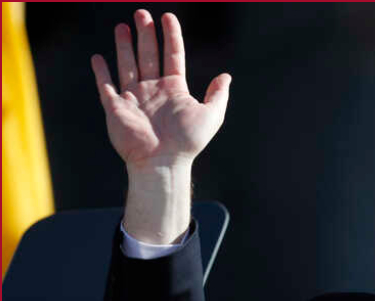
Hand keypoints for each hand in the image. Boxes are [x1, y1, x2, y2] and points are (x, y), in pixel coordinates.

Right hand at [91, 10, 229, 169]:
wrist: (163, 162)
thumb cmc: (188, 142)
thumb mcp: (211, 115)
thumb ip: (218, 95)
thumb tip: (226, 76)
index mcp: (174, 89)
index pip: (173, 55)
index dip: (171, 35)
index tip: (168, 16)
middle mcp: (153, 90)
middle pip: (148, 55)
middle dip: (145, 34)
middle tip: (142, 13)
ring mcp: (134, 98)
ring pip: (128, 65)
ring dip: (124, 46)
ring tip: (123, 26)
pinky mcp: (116, 108)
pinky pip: (106, 86)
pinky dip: (101, 72)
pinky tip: (98, 58)